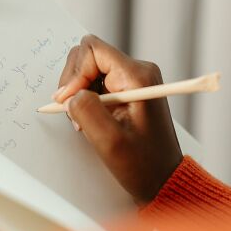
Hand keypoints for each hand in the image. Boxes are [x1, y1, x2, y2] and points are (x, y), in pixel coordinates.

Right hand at [55, 35, 182, 204]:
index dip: (74, 74)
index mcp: (137, 76)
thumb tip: (69, 94)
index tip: (68, 101)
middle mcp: (137, 71)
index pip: (92, 50)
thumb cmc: (144, 165)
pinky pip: (95, 82)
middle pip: (88, 56)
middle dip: (73, 83)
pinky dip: (85, 99)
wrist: (162, 180)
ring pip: (88, 69)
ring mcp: (132, 79)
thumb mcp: (110, 141)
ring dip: (78, 93)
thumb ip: (86, 111)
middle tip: (74, 113)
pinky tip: (90, 120)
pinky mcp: (126, 89)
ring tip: (83, 120)